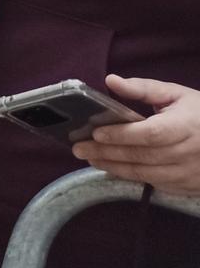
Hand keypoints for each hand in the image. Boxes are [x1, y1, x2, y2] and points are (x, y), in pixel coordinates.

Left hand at [75, 76, 199, 194]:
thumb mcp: (176, 94)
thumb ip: (143, 88)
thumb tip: (111, 80)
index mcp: (186, 126)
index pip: (150, 134)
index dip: (122, 135)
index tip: (96, 132)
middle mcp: (188, 153)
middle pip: (142, 156)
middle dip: (107, 152)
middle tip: (78, 148)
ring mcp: (189, 173)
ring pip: (145, 174)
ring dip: (114, 167)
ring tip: (90, 158)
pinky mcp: (188, 186)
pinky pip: (154, 184)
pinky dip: (131, 177)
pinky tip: (112, 168)